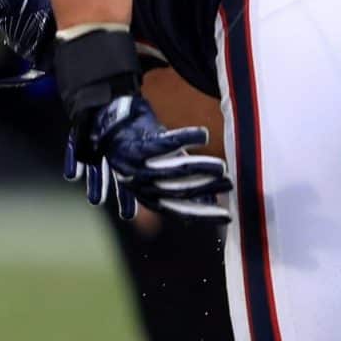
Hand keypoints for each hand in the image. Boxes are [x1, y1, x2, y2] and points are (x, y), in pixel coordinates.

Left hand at [64, 94, 229, 221]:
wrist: (110, 123)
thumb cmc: (141, 149)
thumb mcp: (160, 172)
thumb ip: (180, 188)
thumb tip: (209, 202)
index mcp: (147, 196)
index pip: (178, 211)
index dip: (202, 215)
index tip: (227, 216)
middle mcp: (140, 185)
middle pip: (178, 191)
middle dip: (206, 189)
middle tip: (229, 184)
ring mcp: (137, 166)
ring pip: (172, 170)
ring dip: (199, 168)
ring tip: (221, 166)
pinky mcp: (136, 145)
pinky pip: (163, 144)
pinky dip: (185, 138)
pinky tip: (203, 135)